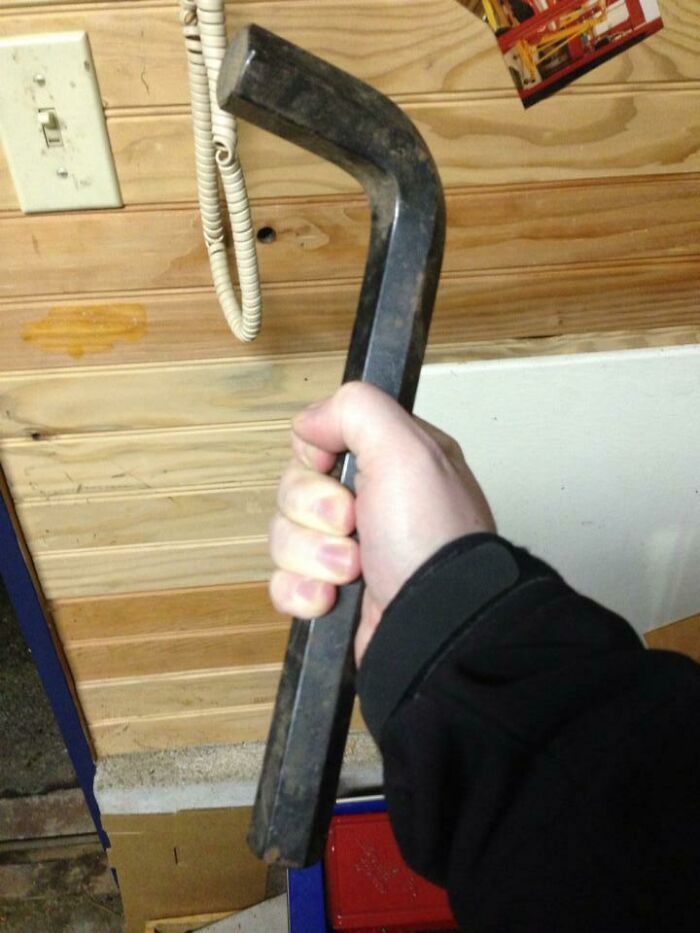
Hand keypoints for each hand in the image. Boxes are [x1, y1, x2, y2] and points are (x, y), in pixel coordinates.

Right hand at [268, 382, 495, 664]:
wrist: (435, 627)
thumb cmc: (433, 540)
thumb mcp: (407, 449)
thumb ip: (358, 409)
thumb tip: (312, 421)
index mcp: (391, 461)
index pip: (317, 441)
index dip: (314, 458)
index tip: (332, 470)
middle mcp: (371, 502)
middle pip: (294, 489)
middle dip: (314, 512)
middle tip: (352, 525)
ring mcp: (350, 550)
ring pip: (284, 536)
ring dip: (312, 556)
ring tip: (352, 571)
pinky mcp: (332, 593)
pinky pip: (284, 581)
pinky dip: (301, 591)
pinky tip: (330, 599)